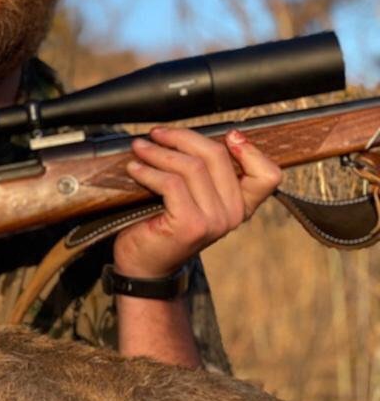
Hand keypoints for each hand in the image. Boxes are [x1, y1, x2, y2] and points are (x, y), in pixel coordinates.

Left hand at [114, 127, 281, 279]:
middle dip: (182, 138)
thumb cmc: (162, 225)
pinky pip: (171, 183)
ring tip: (139, 148)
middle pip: (217, 156)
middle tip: (156, 134)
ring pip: (191, 166)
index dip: (251, 149)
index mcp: (241, 206)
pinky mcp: (190, 224)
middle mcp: (233, 214)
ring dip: (159, 152)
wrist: (144, 266)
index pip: (267, 175)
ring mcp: (214, 221)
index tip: (228, 134)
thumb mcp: (190, 197)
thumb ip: (202, 174)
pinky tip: (134, 169)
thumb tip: (189, 136)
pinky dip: (148, 171)